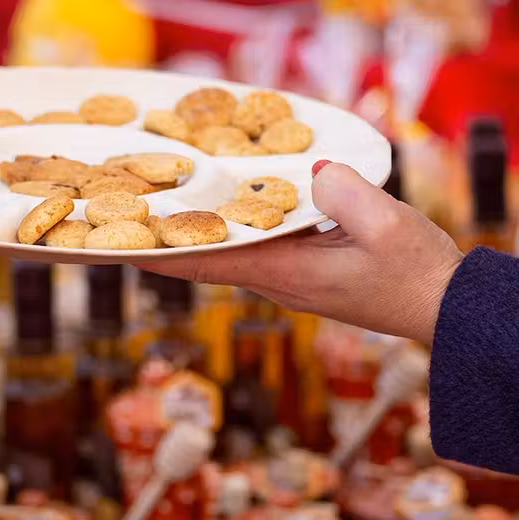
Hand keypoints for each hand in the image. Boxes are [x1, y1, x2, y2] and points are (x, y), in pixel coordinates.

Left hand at [139, 161, 463, 344]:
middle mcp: (278, 281)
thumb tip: (311, 172)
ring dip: (198, 237)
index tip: (121, 246)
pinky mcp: (304, 275)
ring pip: (230, 256)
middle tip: (133, 215)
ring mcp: (289, 281)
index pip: (209, 262)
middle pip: (210, 259)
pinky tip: (229, 212)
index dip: (163, 253)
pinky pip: (256, 252)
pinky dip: (233, 234)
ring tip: (166, 210)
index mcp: (287, 274)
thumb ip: (345, 192)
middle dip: (170, 241)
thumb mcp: (388, 226)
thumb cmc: (416, 274)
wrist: (438, 307)